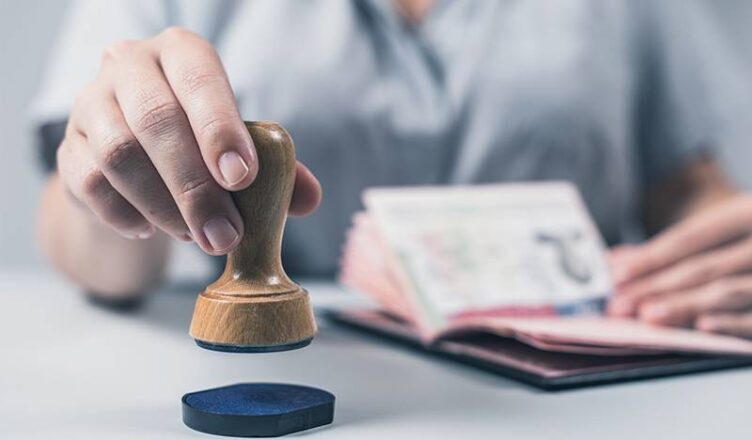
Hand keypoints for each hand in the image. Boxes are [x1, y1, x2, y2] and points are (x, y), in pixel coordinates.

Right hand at [57, 27, 320, 254]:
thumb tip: (309, 199)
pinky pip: (91, 184)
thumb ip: (276, 169)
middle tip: (224, 235)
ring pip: (119, 155)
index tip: (241, 178)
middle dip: (195, 187)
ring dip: (163, 207)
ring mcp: (91, 104)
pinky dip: (126, 215)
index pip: (200, 78)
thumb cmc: (199, 144)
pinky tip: (152, 230)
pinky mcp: (67, 147)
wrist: (136, 160)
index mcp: (182, 53)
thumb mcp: (238, 147)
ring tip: (195, 238)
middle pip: (156, 121)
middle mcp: (130, 66)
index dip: (220, 128)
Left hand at [607, 194, 751, 337]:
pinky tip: (701, 327)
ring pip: (728, 291)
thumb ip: (673, 248)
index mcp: (746, 212)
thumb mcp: (723, 229)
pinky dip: (731, 324)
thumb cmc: (749, 239)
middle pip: (704, 267)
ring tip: (648, 316)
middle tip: (620, 305)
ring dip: (684, 306)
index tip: (618, 275)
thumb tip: (616, 262)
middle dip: (656, 288)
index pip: (690, 238)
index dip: (652, 257)